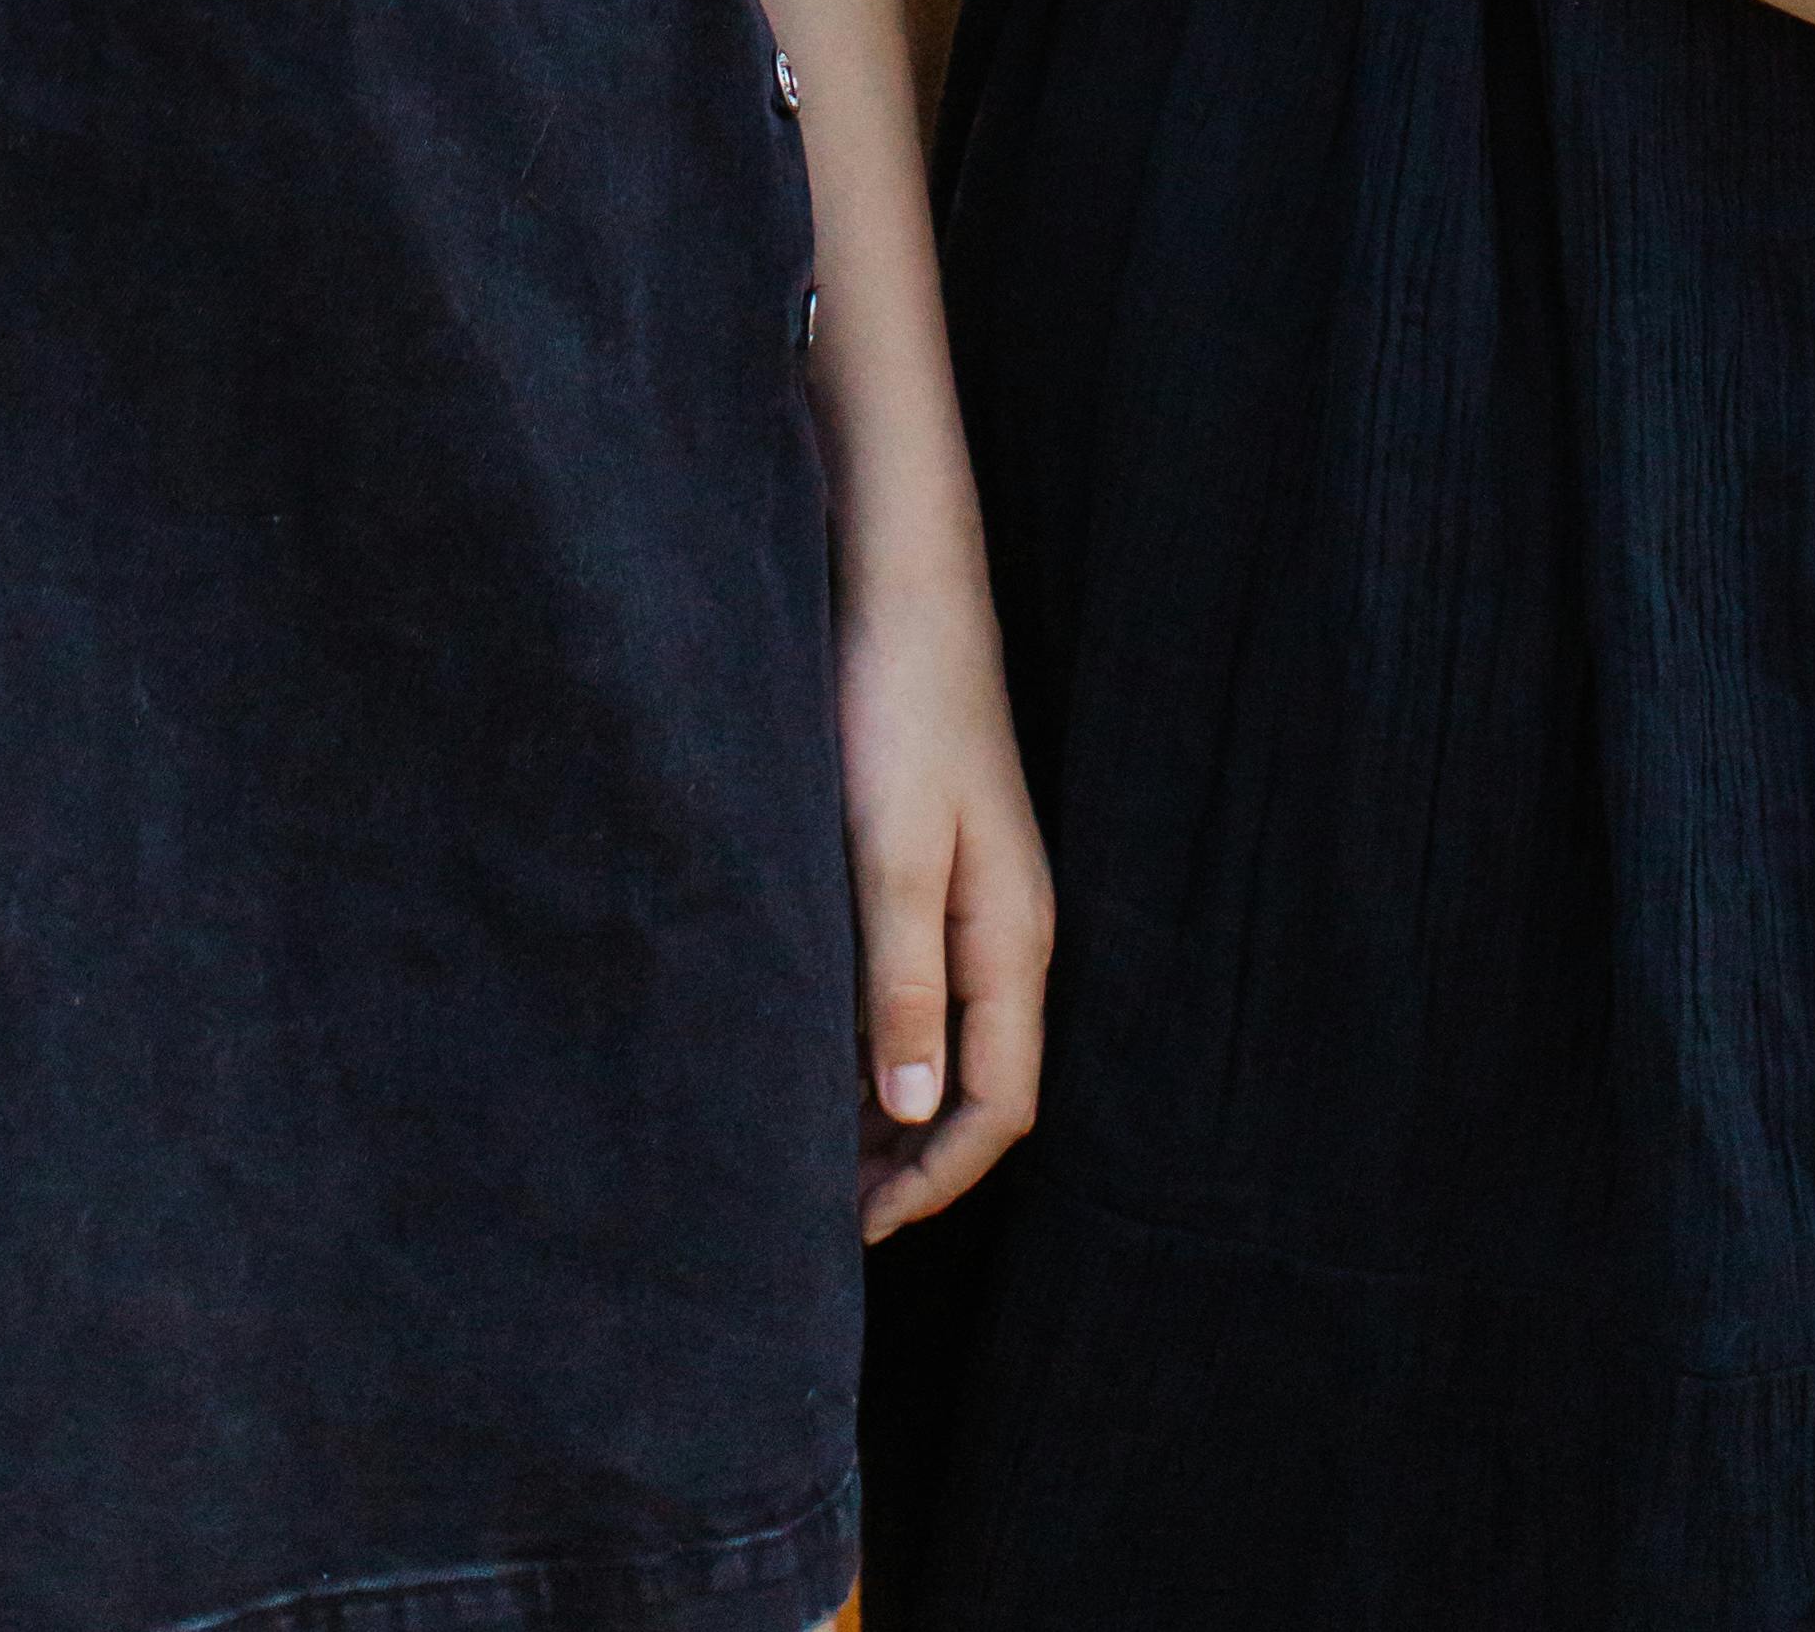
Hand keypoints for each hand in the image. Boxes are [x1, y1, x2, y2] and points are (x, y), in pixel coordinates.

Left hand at [836, 568, 1053, 1243]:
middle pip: (976, 1085)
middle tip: (820, 1218)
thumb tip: (906, 1111)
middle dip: (908, 1163)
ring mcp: (973, 898)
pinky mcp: (936, 865)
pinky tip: (809, 1051)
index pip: (996, 1106)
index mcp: (1011, 940)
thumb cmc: (897, 706)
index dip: (932, 1180)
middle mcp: (1005, 932)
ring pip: (940, 1039)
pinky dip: (869, 1038)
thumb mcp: (889, 852)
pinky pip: (915, 986)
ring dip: (883, 1106)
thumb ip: (899, 981)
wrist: (901, 583)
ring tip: (804, 1155)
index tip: (854, 1232)